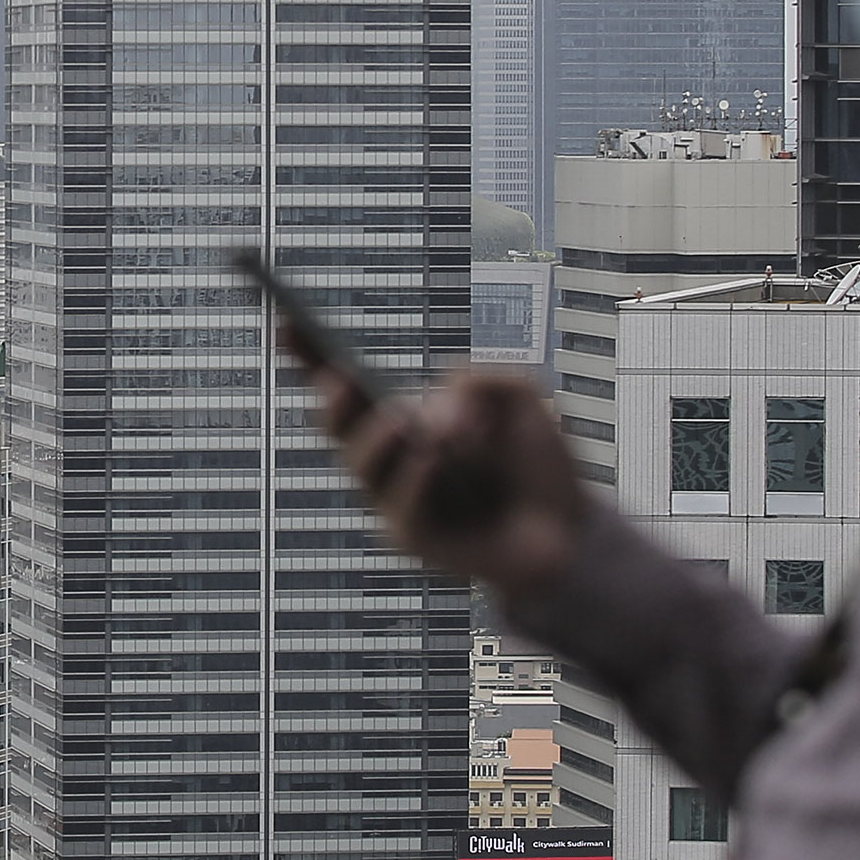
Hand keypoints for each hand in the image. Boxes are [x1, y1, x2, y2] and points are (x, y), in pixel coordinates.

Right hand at [289, 334, 584, 603]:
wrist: (573, 529)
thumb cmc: (538, 463)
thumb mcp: (521, 397)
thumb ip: (482, 378)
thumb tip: (436, 409)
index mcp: (405, 414)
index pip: (346, 381)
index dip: (310, 354)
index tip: (286, 322)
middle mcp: (389, 455)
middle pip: (335, 425)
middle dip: (332, 400)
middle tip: (342, 377)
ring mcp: (393, 496)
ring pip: (360, 465)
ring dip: (379, 438)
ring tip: (402, 421)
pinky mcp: (410, 537)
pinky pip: (399, 508)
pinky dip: (413, 481)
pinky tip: (431, 460)